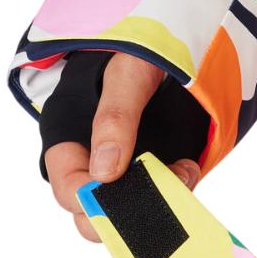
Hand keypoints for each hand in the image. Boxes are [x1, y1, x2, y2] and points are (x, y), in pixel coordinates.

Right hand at [44, 53, 203, 241]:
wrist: (180, 46)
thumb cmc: (139, 53)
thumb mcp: (126, 74)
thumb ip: (115, 117)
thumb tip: (105, 173)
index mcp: (70, 137)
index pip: (67, 186)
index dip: (86, 198)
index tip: (116, 189)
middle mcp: (97, 161)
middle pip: (97, 212)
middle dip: (127, 211)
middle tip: (157, 190)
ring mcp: (129, 170)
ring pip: (134, 210)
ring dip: (160, 201)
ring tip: (183, 172)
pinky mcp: (159, 169)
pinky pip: (164, 196)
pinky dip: (179, 188)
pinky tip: (189, 168)